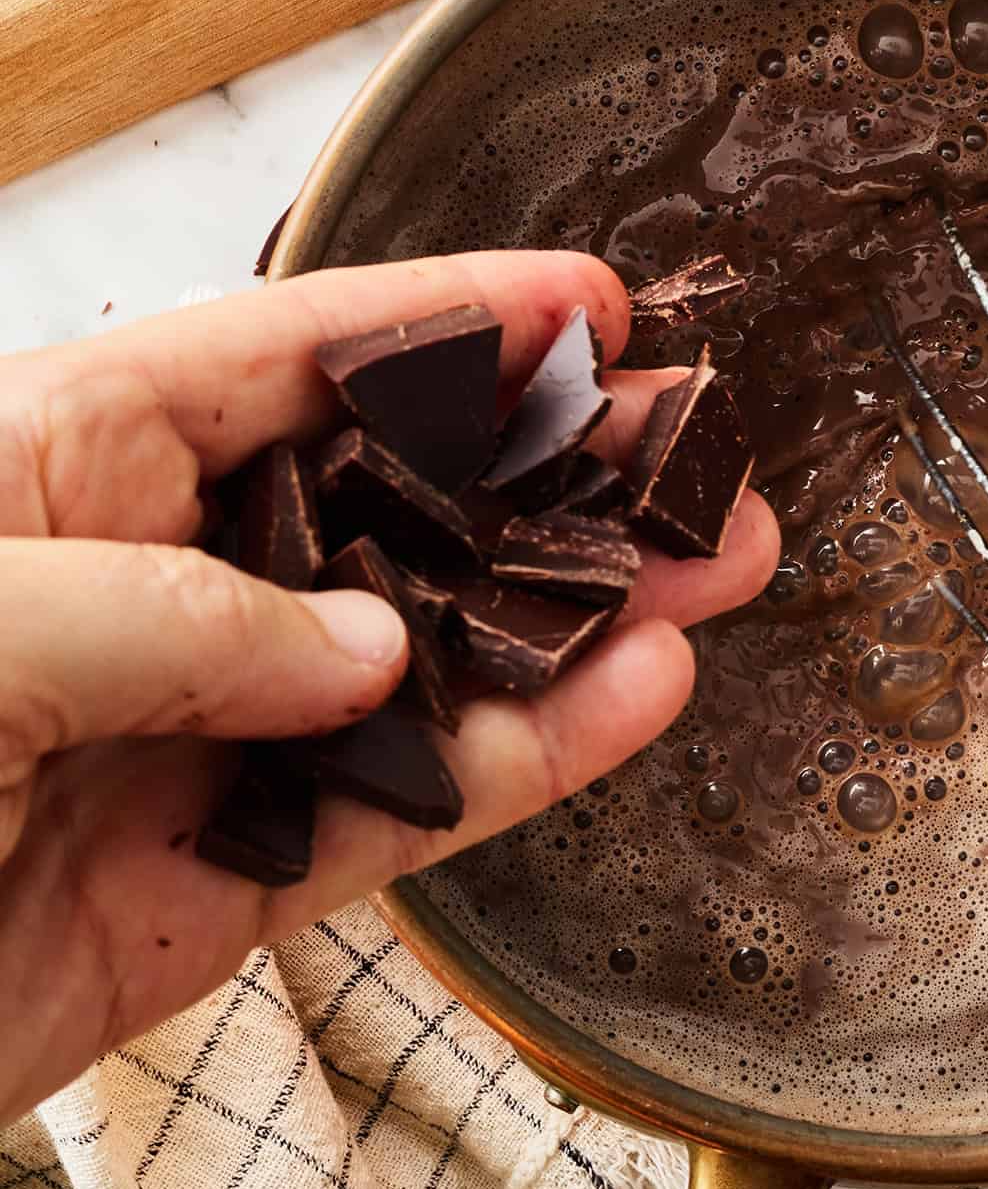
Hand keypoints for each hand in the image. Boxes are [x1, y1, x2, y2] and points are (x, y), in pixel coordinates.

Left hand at [0, 251, 778, 1127]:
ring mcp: (204, 737)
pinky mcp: (228, 880)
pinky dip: (529, 761)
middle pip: (393, 504)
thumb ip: (167, 615)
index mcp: (62, 464)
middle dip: (554, 473)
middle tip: (700, 453)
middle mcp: (152, 586)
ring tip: (720, 566)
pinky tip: (635, 699)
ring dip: (580, 615)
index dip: (447, 321)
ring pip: (430, 660)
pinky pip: (407, 810)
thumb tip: (359, 645)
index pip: (291, 357)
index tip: (590, 308)